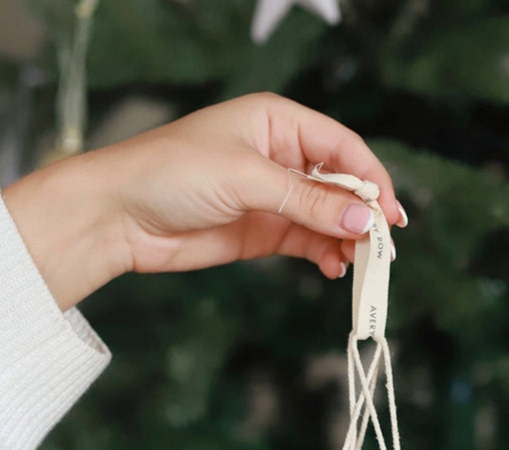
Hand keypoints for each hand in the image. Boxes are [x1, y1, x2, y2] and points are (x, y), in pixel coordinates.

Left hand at [2, 93, 405, 310]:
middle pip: (340, 186)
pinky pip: (306, 242)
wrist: (118, 216)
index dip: (372, 180)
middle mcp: (281, 157)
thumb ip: (307, 201)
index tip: (389, 214)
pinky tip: (332, 267)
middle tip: (379, 247)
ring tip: (356, 263)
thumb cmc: (172, 173)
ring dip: (345, 240)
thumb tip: (361, 220)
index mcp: (279, 123)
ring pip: (326, 218)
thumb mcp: (246, 178)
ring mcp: (272, 197)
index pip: (343, 148)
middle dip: (362, 216)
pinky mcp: (261, 232)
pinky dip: (323, 254)